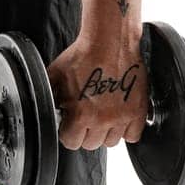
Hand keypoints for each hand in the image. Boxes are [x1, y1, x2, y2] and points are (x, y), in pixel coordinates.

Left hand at [45, 34, 149, 149]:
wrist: (109, 40)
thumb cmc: (83, 54)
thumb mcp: (55, 75)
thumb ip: (49, 96)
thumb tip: (45, 109)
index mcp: (81, 114)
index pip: (71, 142)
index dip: (68, 131)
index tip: (70, 123)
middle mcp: (103, 119)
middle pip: (91, 144)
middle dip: (85, 131)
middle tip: (86, 115)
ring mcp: (122, 116)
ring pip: (111, 141)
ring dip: (105, 131)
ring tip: (101, 113)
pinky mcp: (138, 111)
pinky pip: (132, 135)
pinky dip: (125, 129)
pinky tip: (118, 115)